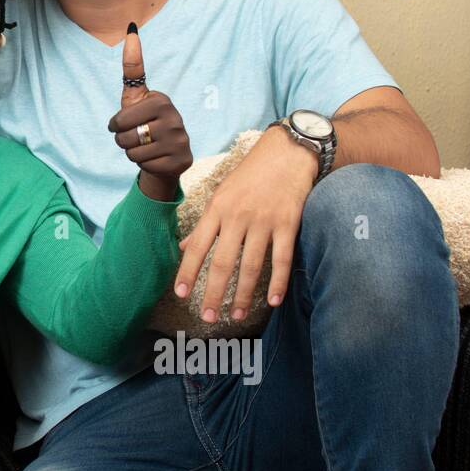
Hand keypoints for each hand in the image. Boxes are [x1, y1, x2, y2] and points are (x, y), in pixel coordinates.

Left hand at [106, 23, 191, 200]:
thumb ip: (132, 68)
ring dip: (131, 152)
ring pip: (132, 151)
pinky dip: (143, 164)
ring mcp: (180, 139)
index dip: (116, 123)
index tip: (119, 123)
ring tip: (145, 146)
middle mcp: (174, 118)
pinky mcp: (181, 160)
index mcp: (161, 100)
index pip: (121, 119)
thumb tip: (131, 27)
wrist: (166, 155)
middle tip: (135, 136)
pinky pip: (143, 164)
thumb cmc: (145, 122)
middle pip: (124, 136)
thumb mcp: (136, 96)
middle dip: (122, 140)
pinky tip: (154, 158)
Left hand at [173, 126, 317, 321]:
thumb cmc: (250, 174)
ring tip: (235, 315)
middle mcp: (237, 216)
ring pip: (251, 265)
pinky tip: (272, 301)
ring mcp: (264, 221)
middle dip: (213, 293)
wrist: (287, 153)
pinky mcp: (288, 223)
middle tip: (207, 317)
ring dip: (243, 294)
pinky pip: (282, 259)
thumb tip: (182, 247)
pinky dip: (278, 282)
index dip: (187, 271)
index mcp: (217, 208)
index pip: (197, 245)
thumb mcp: (220, 193)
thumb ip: (203, 223)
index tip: (181, 294)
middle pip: (222, 262)